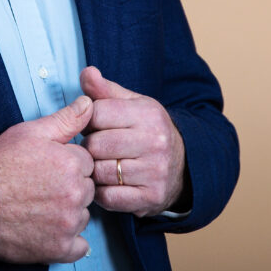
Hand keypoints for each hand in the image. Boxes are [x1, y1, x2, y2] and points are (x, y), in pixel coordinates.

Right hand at [0, 95, 95, 263]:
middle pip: (87, 190)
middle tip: (41, 187)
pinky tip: (48, 230)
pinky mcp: (59, 248)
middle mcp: (75, 194)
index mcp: (72, 164)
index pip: (86, 163)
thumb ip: (65, 119)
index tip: (46, 168)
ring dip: (69, 213)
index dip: (66, 164)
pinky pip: (79, 247)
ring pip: (82, 216)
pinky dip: (68, 241)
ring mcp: (68, 223)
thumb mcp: (30, 132)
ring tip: (39, 207)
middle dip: (70, 188)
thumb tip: (89, 104)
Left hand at [80, 66, 185, 216]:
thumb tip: (87, 72)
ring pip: (99, 172)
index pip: (96, 113)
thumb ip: (104, 90)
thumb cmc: (148, 131)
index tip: (94, 126)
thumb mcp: (132, 104)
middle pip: (96, 145)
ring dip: (93, 171)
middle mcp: (155, 142)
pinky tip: (108, 183)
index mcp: (148, 114)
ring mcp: (155, 172)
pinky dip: (102, 193)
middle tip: (95, 148)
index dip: (87, 120)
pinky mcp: (151, 198)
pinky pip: (109, 198)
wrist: (183, 167)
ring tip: (101, 164)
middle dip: (89, 147)